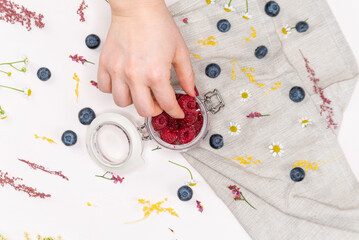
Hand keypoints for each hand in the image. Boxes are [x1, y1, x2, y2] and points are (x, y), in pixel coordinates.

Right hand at [98, 0, 195, 117]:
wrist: (137, 8)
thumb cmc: (157, 25)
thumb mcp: (180, 51)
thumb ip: (187, 75)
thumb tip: (191, 92)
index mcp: (156, 73)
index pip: (167, 104)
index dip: (174, 111)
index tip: (176, 112)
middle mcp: (135, 75)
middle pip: (143, 110)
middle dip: (154, 110)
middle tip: (158, 103)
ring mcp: (118, 70)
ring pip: (121, 102)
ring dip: (133, 101)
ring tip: (140, 91)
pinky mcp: (105, 64)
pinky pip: (104, 88)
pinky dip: (113, 90)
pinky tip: (123, 83)